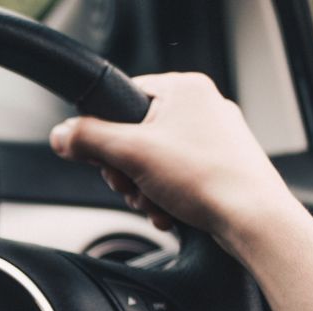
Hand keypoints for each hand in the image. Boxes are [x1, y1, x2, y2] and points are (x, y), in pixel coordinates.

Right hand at [49, 72, 297, 252]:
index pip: (121, 99)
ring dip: (142, 189)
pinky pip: (172, 177)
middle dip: (126, 171)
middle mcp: (200, 106)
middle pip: (133, 135)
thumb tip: (61, 134)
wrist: (251, 219)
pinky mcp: (216, 165)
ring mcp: (211, 137)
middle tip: (133, 185)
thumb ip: (88, 139)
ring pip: (151, 161)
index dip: (105, 133)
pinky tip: (168, 211)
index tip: (106, 158)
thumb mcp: (131, 154)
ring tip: (155, 202)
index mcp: (183, 89)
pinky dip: (163, 197)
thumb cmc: (206, 179)